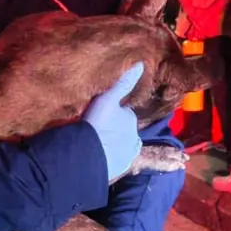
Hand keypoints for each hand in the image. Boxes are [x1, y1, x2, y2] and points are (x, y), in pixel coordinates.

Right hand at [82, 63, 142, 180]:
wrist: (89, 154)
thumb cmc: (97, 124)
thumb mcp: (106, 99)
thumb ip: (123, 83)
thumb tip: (141, 64)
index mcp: (130, 118)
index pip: (123, 113)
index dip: (113, 113)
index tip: (102, 115)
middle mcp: (134, 135)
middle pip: (124, 128)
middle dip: (116, 128)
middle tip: (99, 128)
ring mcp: (129, 152)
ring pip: (124, 144)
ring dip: (116, 143)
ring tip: (100, 143)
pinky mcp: (123, 166)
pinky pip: (121, 159)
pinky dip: (116, 156)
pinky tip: (105, 155)